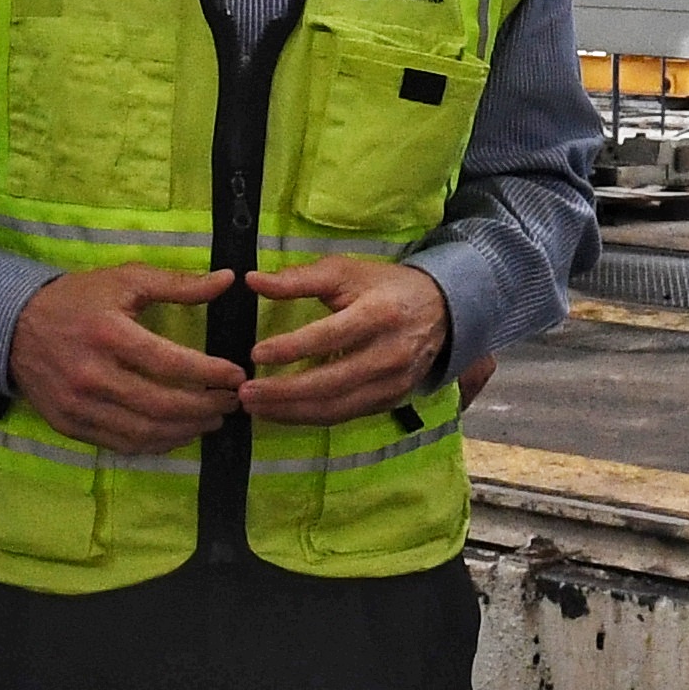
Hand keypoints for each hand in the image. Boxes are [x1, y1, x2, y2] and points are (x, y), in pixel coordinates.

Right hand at [10, 262, 247, 454]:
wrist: (12, 327)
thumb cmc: (77, 300)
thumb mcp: (124, 280)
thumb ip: (177, 283)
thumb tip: (228, 280)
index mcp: (108, 334)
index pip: (170, 363)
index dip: (210, 374)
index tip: (237, 374)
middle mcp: (91, 375)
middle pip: (161, 405)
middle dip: (206, 406)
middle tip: (232, 401)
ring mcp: (78, 406)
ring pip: (145, 432)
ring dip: (187, 430)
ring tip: (213, 419)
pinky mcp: (69, 426)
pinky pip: (122, 444)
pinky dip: (157, 443)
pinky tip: (178, 432)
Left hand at [238, 253, 454, 429]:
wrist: (442, 310)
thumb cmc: (384, 287)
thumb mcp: (345, 272)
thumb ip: (299, 279)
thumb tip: (252, 281)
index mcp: (378, 315)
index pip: (330, 338)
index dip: (292, 348)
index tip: (257, 355)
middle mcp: (389, 354)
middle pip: (331, 382)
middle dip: (284, 392)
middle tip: (245, 393)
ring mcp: (393, 383)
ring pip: (337, 407)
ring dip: (292, 412)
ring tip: (256, 407)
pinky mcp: (391, 401)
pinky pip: (346, 415)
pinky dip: (311, 417)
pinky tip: (283, 412)